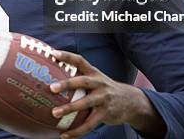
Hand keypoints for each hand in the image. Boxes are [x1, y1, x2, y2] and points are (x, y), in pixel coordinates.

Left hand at [49, 51, 164, 138]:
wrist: (131, 102)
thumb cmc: (105, 89)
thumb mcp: (96, 78)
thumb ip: (79, 76)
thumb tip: (53, 75)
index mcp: (94, 73)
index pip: (80, 60)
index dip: (67, 56)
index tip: (53, 53)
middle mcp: (99, 83)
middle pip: (82, 81)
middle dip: (67, 84)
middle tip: (52, 88)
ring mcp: (103, 98)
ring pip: (85, 103)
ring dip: (69, 108)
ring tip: (54, 113)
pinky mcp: (105, 113)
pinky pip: (89, 124)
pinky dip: (76, 131)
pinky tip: (64, 135)